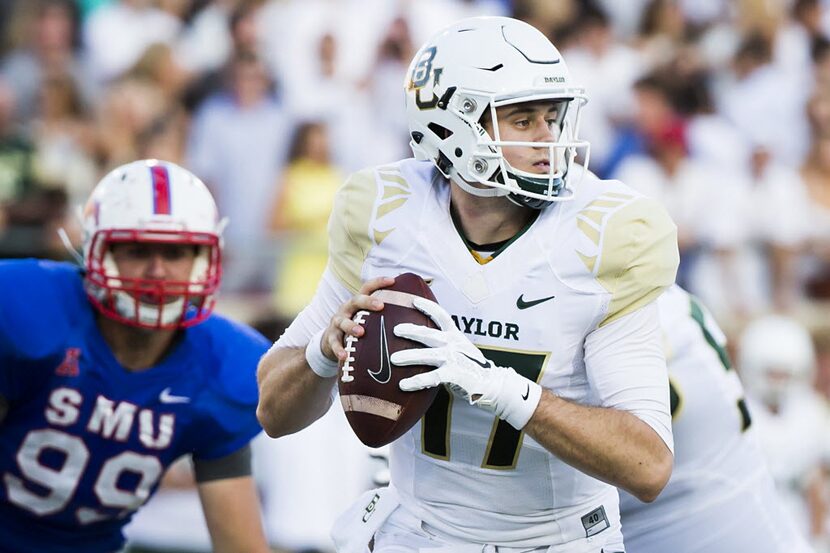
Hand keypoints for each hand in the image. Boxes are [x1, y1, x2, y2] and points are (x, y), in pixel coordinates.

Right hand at [322, 276, 394, 364]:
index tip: (393, 280)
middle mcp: (346, 309)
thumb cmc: (357, 326)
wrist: (330, 341)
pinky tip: (344, 355)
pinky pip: (334, 342)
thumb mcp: (367, 318)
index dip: (379, 282)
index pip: (367, 288)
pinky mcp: (330, 337)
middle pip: (355, 300)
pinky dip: (338, 348)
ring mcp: (337, 322)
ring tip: (361, 332)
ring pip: (343, 321)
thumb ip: (384, 315)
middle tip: (381, 306)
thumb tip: (415, 315)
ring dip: (351, 326)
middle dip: (368, 302)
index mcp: (358, 303)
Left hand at [392, 297, 541, 429]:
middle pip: (429, 334)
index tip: (413, 301)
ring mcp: (453, 358)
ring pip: (427, 355)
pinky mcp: (453, 374)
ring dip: (409, 356)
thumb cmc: (471, 366)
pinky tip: (404, 384)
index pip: (441, 316)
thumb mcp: (459, 349)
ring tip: (393, 359)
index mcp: (455, 336)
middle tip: (395, 330)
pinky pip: (431, 377)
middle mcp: (453, 344)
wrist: (490, 383)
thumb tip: (423, 340)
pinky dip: (416, 380)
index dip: (428, 307)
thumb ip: (444, 344)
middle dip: (411, 331)